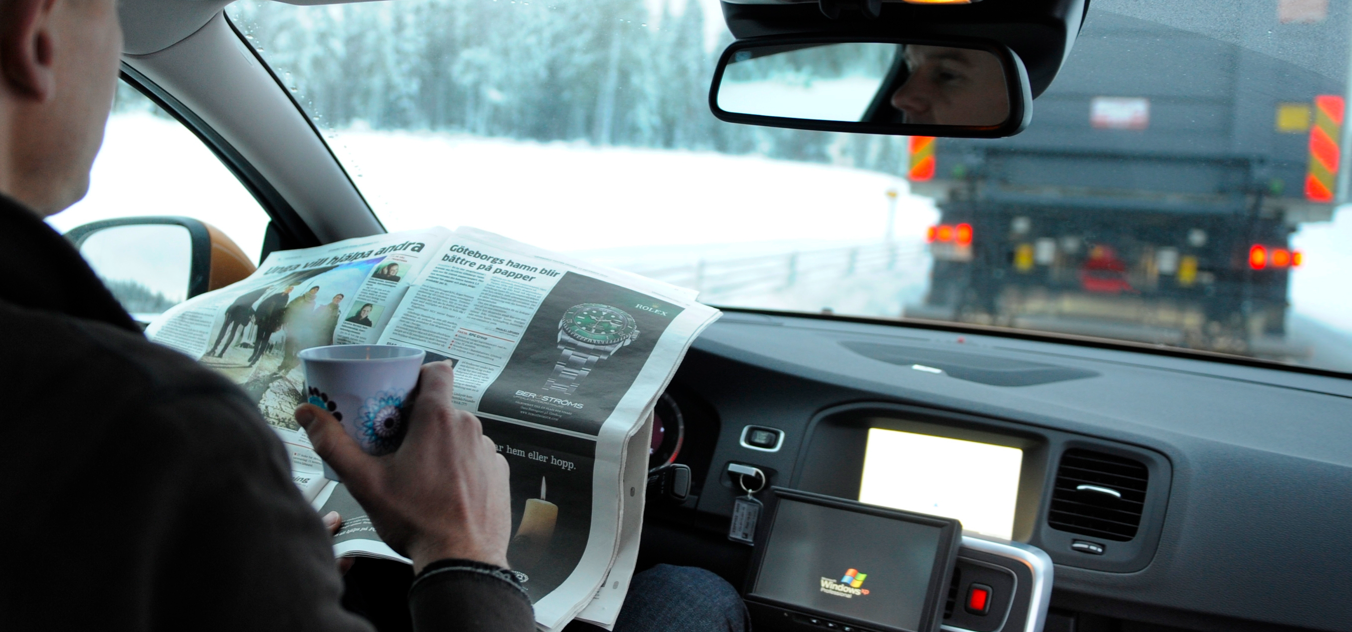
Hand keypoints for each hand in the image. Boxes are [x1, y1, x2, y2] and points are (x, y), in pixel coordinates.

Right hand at [297, 362, 512, 572]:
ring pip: (459, 434)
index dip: (420, 375)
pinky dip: (461, 466)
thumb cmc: (416, 520)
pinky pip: (476, 458)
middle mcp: (469, 428)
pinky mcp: (499, 472)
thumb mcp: (365, 482)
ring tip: (419, 474)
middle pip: (442, 407)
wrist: (461, 559)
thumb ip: (334, 444)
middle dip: (420, 420)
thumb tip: (308, 414)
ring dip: (441, 445)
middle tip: (396, 444)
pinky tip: (444, 490)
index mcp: (437, 419)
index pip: (437, 371)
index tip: (402, 392)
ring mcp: (488, 450)